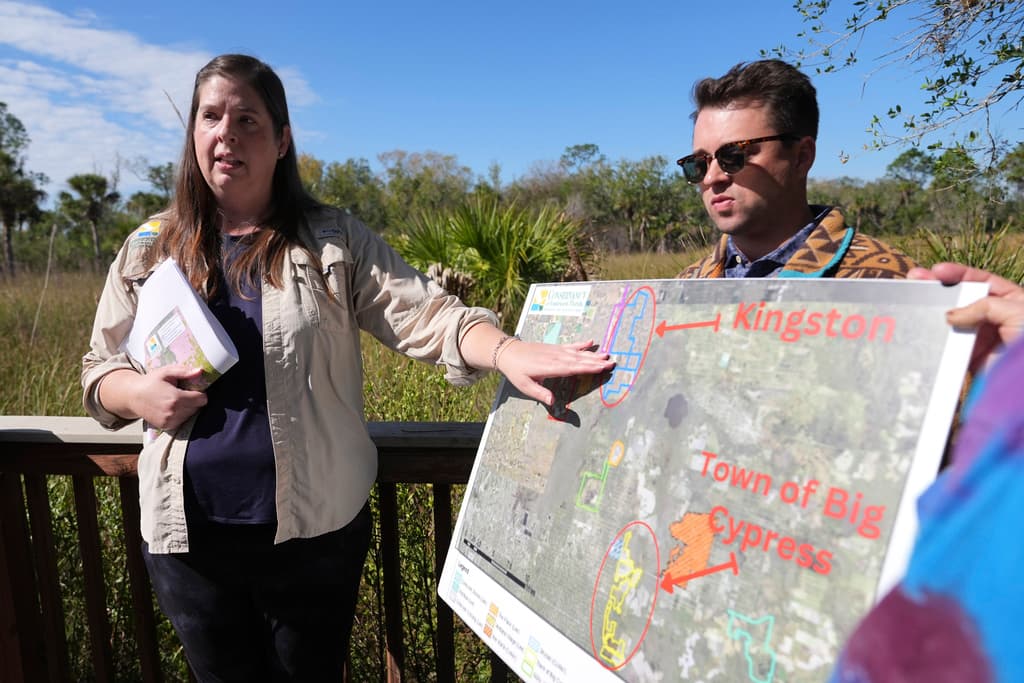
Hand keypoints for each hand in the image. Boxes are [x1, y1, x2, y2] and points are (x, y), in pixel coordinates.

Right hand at [101, 366, 208, 430]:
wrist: (132, 396)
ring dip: (187, 408)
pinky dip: (181, 415)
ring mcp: (169, 421)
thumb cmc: (150, 382)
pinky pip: (182, 421)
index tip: (192, 389)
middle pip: (197, 408)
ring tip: (175, 400)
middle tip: (182, 393)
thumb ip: (184, 372)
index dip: (199, 393)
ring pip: (190, 415)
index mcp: (176, 398)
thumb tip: (200, 371)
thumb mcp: (166, 372)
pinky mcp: (166, 426)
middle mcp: (173, 412)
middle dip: (193, 400)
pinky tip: (171, 407)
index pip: (202, 399)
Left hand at [496, 339, 614, 405]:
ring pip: (577, 353)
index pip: (572, 368)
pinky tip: (591, 342)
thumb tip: (553, 402)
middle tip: (612, 362)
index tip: (601, 367)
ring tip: (607, 354)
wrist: (508, 352)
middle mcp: (555, 358)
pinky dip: (581, 344)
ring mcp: (556, 351)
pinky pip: (570, 346)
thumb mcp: (525, 386)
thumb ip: (540, 393)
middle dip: (596, 361)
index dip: (587, 367)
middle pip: (579, 360)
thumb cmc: (517, 371)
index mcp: (550, 368)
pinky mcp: (554, 348)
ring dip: (593, 354)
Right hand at [909, 262, 1023, 371]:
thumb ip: (981, 306)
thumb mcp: (1014, 310)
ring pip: (953, 319)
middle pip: (962, 297)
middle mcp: (996, 316)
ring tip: (914, 301)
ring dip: (934, 311)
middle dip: (940, 288)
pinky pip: (950, 343)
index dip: (958, 274)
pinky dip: (937, 336)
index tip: (937, 271)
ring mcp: (982, 336)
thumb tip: (949, 316)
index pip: (981, 281)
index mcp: (1012, 300)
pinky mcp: (972, 356)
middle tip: (916, 279)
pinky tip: (923, 328)